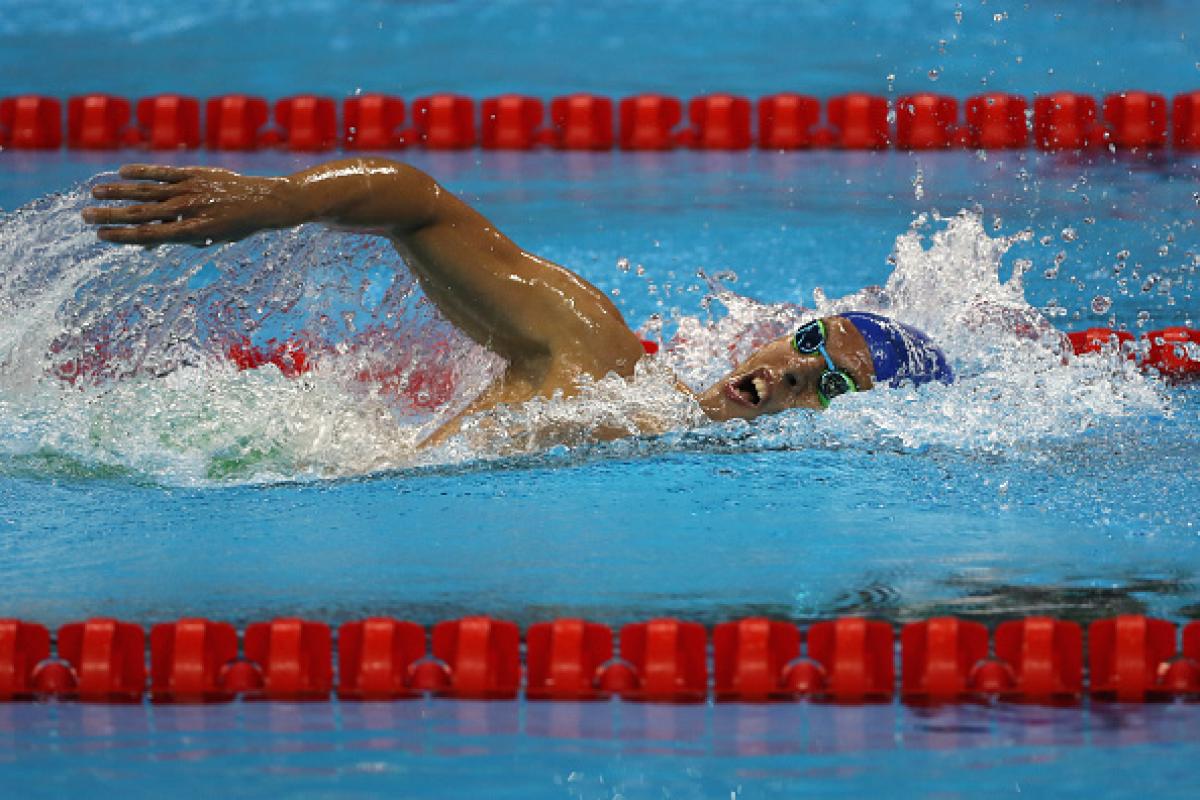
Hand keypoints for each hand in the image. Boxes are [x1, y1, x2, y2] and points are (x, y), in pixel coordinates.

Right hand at [82, 164, 297, 245]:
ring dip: (119, 192)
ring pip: (148, 191)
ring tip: (95, 193)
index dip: (123, 235)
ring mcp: (191, 190)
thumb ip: (181, 236)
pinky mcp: (195, 174)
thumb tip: (148, 241)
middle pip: (142, 213)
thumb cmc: (237, 225)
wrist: (265, 202)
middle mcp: (189, 209)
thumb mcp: (211, 238)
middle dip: (112, 215)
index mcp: (193, 231)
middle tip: (84, 215)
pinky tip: (122, 172)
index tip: (100, 234)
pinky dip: (143, 171)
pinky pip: (164, 172)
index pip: (150, 234)